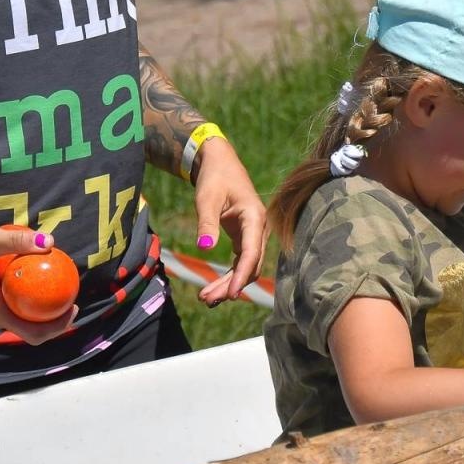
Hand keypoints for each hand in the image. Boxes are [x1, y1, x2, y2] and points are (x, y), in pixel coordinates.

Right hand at [0, 222, 74, 343]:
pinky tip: (39, 281)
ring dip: (43, 311)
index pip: (33, 333)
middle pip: (31, 330)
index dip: (58, 327)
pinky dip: (29, 302)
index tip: (74, 307)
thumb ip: (18, 242)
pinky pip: (13, 310)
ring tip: (60, 289)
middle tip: (72, 297)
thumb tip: (50, 241)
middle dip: (55, 319)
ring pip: (22, 321)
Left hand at [189, 137, 269, 304]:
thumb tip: (205, 248)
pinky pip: (241, 262)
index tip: (231, 295)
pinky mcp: (245, 237)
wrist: (219, 163)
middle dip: (231, 285)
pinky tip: (215, 289)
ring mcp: (253, 234)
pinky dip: (229, 276)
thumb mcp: (206, 198)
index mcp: (254, 217)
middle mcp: (259, 228)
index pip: (251, 253)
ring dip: (229, 284)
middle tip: (206, 300)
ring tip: (206, 299)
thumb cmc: (214, 178)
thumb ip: (206, 223)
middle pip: (250, 265)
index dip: (241, 275)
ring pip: (247, 266)